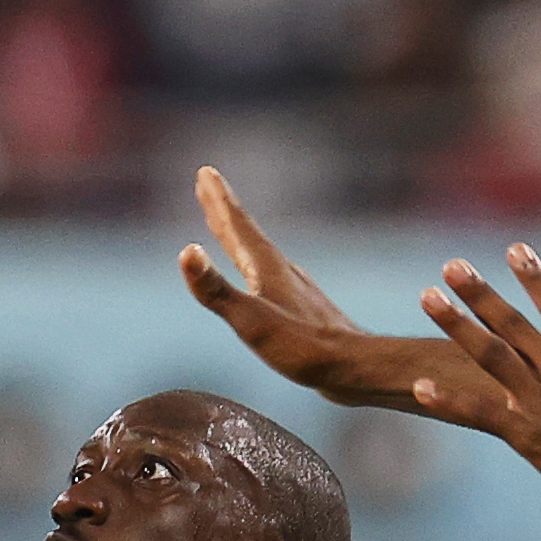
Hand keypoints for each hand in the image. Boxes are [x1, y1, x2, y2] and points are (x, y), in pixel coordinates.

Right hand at [178, 168, 437, 412]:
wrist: (353, 368)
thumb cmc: (302, 348)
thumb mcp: (251, 321)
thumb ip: (216, 290)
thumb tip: (186, 251)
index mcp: (266, 268)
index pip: (237, 226)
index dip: (219, 200)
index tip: (206, 172)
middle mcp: (281, 271)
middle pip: (246, 234)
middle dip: (224, 210)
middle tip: (208, 185)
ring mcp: (294, 289)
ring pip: (258, 253)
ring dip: (239, 236)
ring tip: (227, 227)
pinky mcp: (303, 310)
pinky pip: (269, 276)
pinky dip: (255, 265)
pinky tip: (260, 278)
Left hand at [414, 245, 540, 521]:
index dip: (535, 277)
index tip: (515, 249)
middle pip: (513, 322)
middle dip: (480, 292)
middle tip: (452, 266)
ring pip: (492, 353)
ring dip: (457, 324)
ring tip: (428, 297)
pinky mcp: (527, 433)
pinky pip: (480, 412)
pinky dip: (449, 400)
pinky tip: (420, 387)